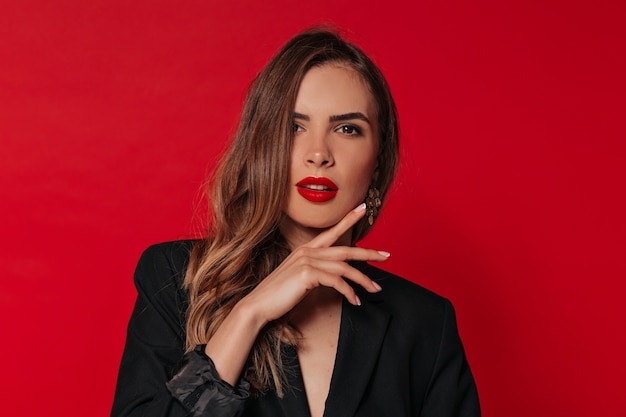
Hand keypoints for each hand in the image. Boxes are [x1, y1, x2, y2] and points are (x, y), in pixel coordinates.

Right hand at [241, 203, 388, 324]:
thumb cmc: (279, 295)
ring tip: (375, 289)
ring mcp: (307, 261)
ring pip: (345, 268)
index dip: (348, 219)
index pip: (331, 231)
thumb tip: (336, 276)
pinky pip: (337, 282)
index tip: (363, 208)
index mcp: (305, 250)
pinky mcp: (308, 274)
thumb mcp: (300, 279)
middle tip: (386, 256)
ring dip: (362, 280)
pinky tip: (355, 301)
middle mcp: (307, 252)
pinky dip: (349, 292)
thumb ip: (316, 272)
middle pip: (345, 250)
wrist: (259, 305)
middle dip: (368, 252)